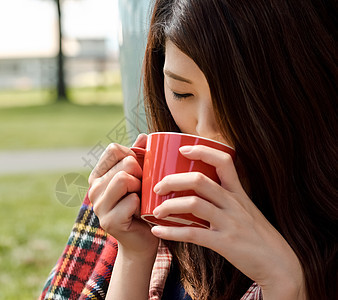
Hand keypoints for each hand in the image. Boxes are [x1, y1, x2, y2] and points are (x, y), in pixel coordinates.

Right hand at [88, 134, 158, 257]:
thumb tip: (144, 136)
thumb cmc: (142, 207)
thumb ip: (139, 157)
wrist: (142, 241)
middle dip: (141, 173)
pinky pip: (132, 200)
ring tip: (142, 199)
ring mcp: (99, 206)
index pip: (113, 149)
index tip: (139, 169)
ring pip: (124, 179)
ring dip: (141, 188)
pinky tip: (141, 214)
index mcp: (98, 176)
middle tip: (144, 189)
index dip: (132, 155)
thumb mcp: (140, 179)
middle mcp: (93, 189)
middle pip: (124, 163)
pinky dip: (143, 205)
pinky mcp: (109, 221)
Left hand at [150, 145, 305, 298]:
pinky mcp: (225, 243)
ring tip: (155, 211)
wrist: (280, 266)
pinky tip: (158, 231)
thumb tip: (198, 194)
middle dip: (173, 180)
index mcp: (239, 193)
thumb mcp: (247, 211)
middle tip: (157, 187)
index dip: (202, 151)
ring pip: (194, 204)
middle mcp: (234, 203)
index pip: (224, 161)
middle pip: (199, 180)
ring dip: (169, 206)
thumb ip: (227, 200)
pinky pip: (193, 234)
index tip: (182, 149)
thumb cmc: (258, 237)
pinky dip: (171, 232)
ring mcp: (230, 222)